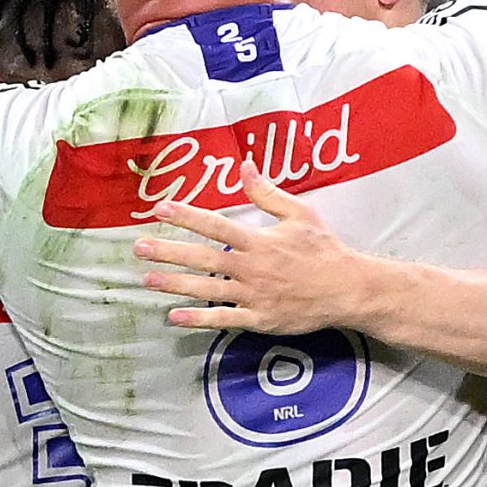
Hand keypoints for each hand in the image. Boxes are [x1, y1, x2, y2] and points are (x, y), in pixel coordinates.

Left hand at [138, 169, 370, 334]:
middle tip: (139, 247)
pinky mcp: (259, 319)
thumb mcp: (301, 215)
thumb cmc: (325, 250)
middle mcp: (251, 268)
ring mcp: (253, 295)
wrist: (348, 290)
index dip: (186, 216)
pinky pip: (224, 319)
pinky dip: (198, 319)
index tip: (159, 209)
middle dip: (169, 251)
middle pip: (203, 258)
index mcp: (259, 241)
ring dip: (175, 284)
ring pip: (207, 289)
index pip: (215, 225)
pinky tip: (174, 316)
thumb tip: (245, 167)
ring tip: (147, 279)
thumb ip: (268, 194)